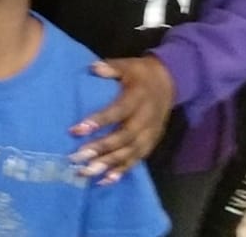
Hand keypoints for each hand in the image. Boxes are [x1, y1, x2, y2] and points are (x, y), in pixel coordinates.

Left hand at [69, 55, 174, 182]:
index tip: (76, 130)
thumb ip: (111, 67)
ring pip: (129, 153)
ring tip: (86, 172)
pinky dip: (121, 172)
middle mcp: (145, 120)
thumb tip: (93, 68)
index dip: (98, 121)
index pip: (117, 112)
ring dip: (107, 164)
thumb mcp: (128, 65)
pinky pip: (136, 161)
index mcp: (138, 98)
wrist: (169, 83)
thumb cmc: (141, 74)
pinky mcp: (150, 144)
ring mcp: (149, 134)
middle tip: (77, 157)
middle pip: (123, 137)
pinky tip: (104, 181)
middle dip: (100, 149)